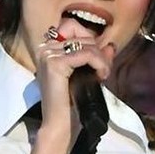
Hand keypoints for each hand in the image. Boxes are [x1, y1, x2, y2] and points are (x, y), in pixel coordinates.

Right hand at [31, 20, 114, 144]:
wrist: (60, 126)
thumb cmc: (71, 105)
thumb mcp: (86, 76)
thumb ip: (96, 59)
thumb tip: (110, 46)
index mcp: (47, 50)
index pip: (73, 26)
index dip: (90, 41)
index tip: (98, 62)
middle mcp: (44, 48)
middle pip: (82, 35)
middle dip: (99, 52)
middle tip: (103, 72)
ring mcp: (48, 55)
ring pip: (87, 44)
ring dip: (101, 60)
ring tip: (102, 76)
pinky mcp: (55, 64)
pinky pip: (86, 54)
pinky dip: (99, 64)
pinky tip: (101, 76)